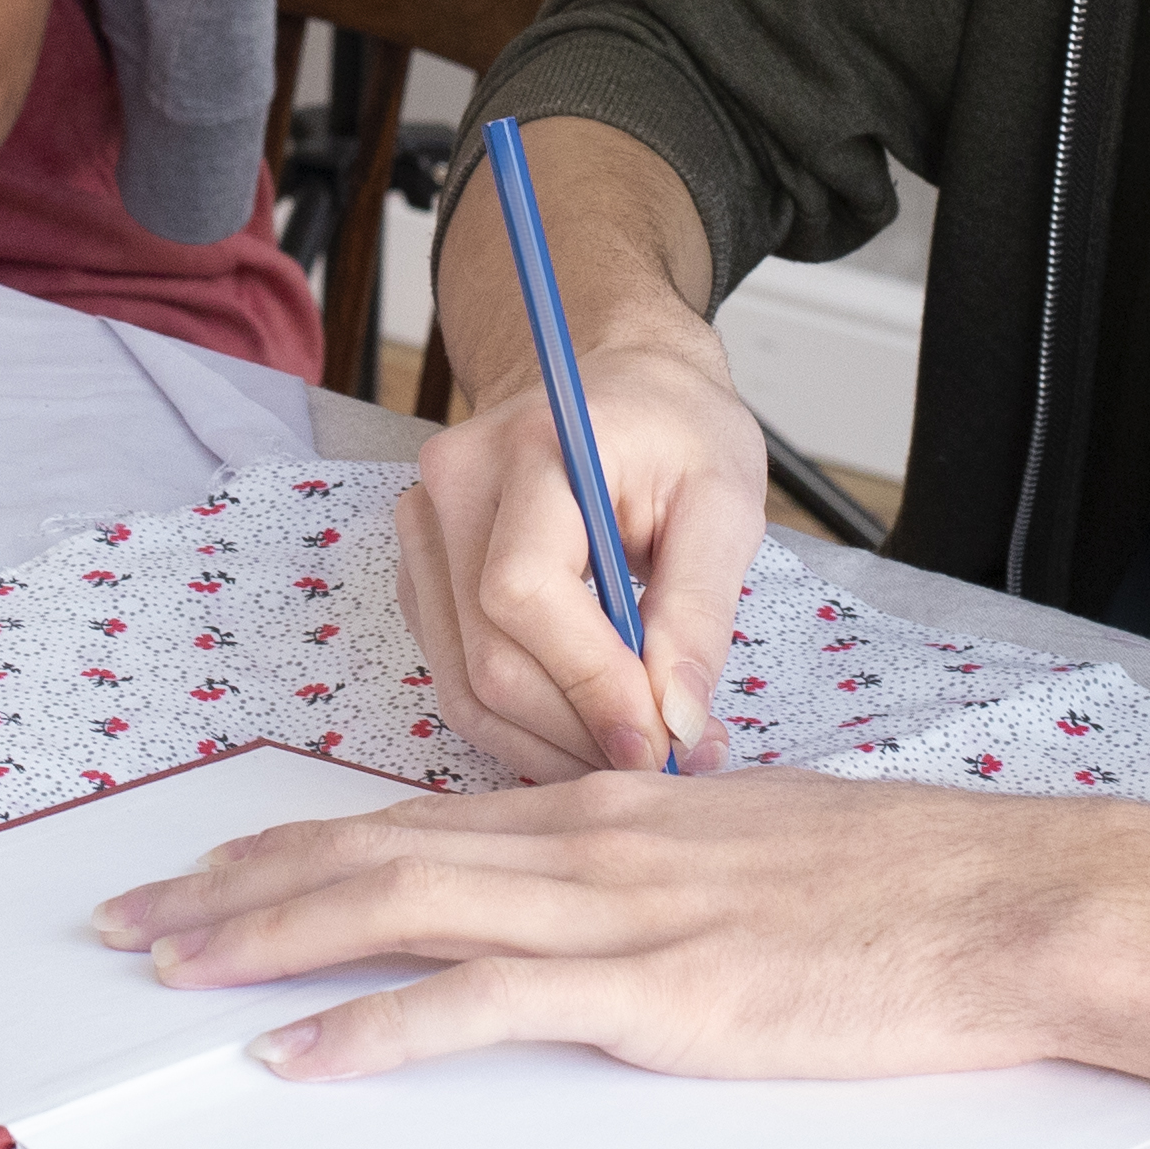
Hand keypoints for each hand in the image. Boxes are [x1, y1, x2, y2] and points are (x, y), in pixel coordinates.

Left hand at [90, 767, 1149, 1148]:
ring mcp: (617, 914)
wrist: (1021, 905)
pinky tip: (296, 1050)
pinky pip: (479, 1005)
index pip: (417, 817)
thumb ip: (666, 878)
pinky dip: (370, 1028)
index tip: (203, 867)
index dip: (294, 844)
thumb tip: (593, 911)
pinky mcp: (654, 992)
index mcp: (617, 810)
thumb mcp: (762, 860)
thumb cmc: (915, 894)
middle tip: (126, 915)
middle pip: (369, 848)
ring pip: (394, 905)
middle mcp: (591, 841)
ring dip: (263, 937)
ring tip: (165, 963)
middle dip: (232, 883)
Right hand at [401, 301, 761, 779]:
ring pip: (463, 684)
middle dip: (579, 731)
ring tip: (634, 748)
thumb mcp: (725, 503)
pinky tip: (589, 722)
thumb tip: (677, 723)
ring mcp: (424, 533)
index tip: (660, 740)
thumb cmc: (676, 432)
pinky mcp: (424, 577)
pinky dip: (523, 722)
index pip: (522, 591)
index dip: (588, 682)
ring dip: (550, 742)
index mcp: (531, 448)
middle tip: (666, 760)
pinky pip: (456, 677)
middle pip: (487, 656)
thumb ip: (701, 613)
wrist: (621, 388)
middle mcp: (452, 487)